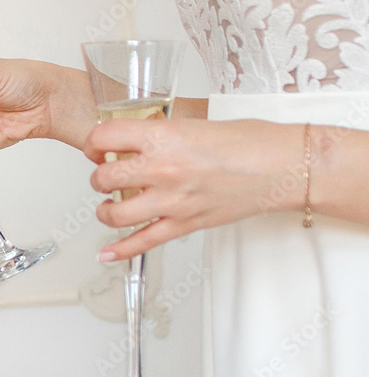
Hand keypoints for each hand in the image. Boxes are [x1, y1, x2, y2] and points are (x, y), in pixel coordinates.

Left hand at [85, 118, 304, 259]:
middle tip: (105, 175)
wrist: (282, 166)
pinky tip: (106, 253)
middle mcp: (162, 169)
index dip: (94, 142)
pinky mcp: (185, 224)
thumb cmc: (248, 141)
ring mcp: (172, 200)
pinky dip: (120, 250)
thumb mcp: (193, 123)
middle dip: (99, 177)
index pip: (105, 137)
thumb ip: (161, 134)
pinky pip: (143, 242)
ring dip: (105, 210)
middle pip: (103, 178)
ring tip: (110, 205)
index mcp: (163, 137)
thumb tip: (136, 140)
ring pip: (115, 214)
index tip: (97, 147)